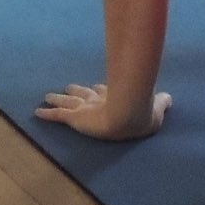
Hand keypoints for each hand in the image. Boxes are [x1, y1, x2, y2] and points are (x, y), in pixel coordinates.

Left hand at [35, 82, 170, 140]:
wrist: (128, 115)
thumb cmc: (142, 115)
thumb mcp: (157, 111)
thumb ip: (161, 103)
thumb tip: (169, 97)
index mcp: (116, 97)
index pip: (104, 92)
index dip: (99, 91)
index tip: (95, 87)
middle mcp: (98, 100)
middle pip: (84, 94)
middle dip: (76, 91)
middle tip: (69, 87)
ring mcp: (85, 108)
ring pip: (67, 102)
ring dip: (57, 98)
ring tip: (47, 95)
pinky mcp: (75, 117)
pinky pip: (57, 116)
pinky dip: (47, 114)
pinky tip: (36, 113)